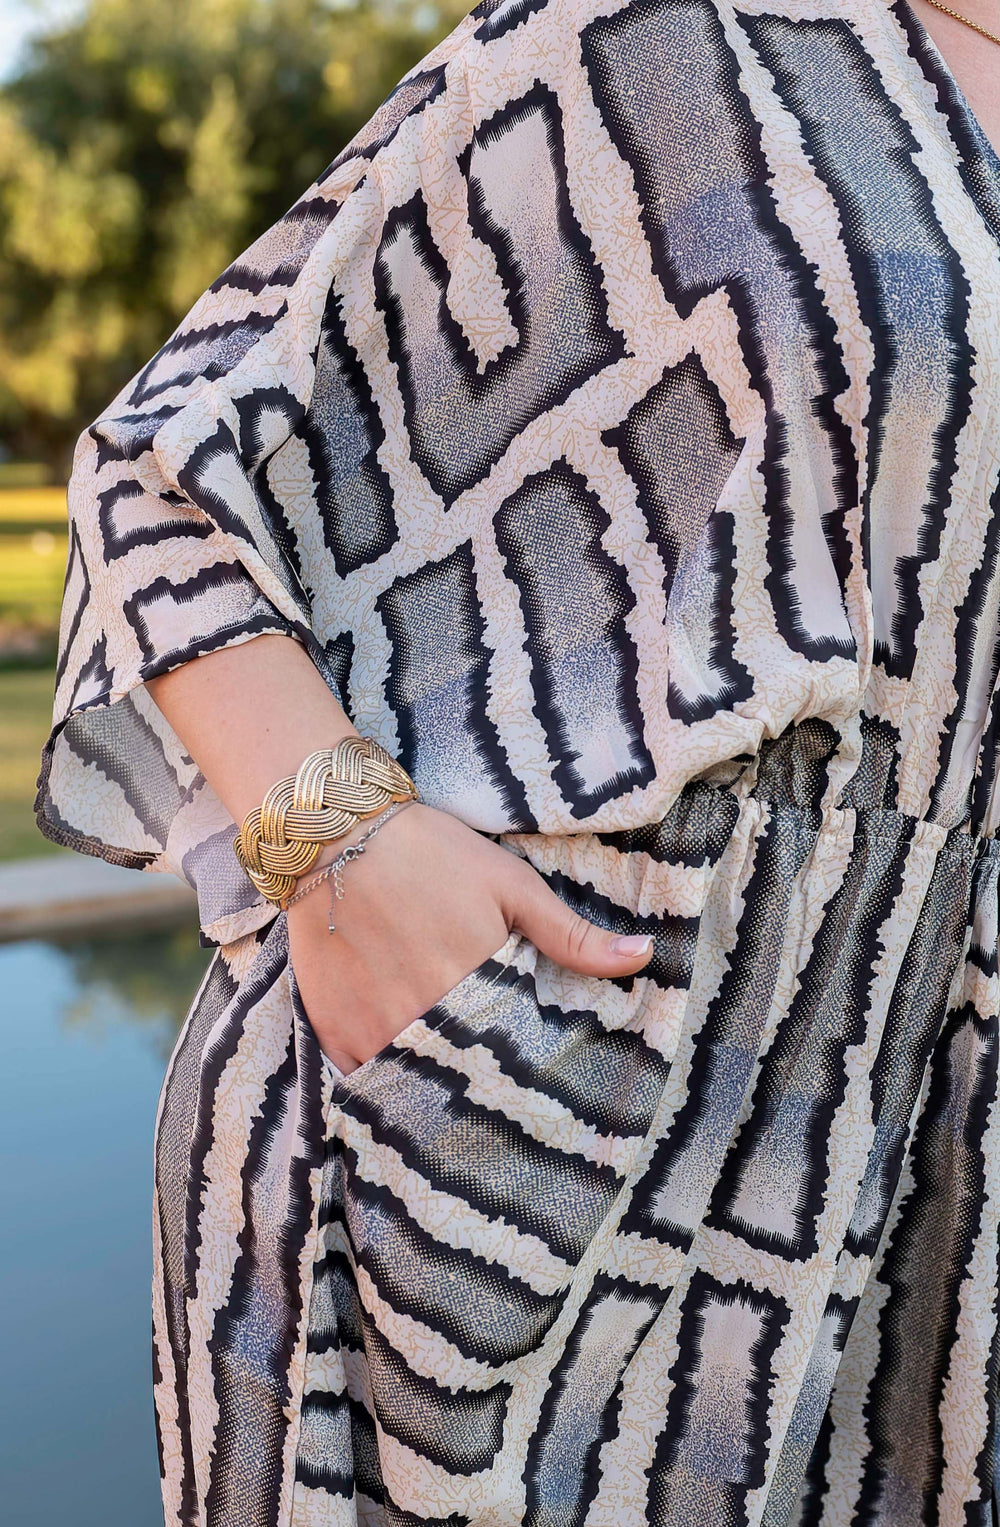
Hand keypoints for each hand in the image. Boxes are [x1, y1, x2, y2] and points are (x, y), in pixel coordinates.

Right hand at [285, 801, 653, 1072]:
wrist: (336, 835)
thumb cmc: (433, 852)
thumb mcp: (512, 884)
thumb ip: (573, 935)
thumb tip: (642, 958)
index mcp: (475, 987)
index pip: (513, 1055)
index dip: (523, 1063)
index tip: (534, 1066)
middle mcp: (422, 1018)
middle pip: (464, 1075)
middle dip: (481, 1078)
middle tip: (496, 1078)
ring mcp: (372, 1030)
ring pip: (414, 1081)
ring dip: (434, 1079)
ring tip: (452, 1074)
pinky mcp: (333, 1032)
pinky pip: (365, 1078)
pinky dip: (384, 1073)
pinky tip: (400, 1059)